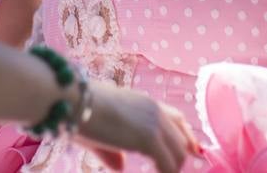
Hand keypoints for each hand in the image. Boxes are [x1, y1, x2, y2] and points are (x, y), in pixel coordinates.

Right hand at [74, 81, 199, 172]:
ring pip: (178, 153)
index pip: (177, 118)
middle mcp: (154, 110)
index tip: (193, 151)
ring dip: (172, 170)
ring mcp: (153, 123)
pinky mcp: (148, 138)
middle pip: (181, 138)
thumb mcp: (98, 132)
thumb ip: (112, 151)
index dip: (186, 136)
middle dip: (179, 158)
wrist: (72, 100)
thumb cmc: (77, 112)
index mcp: (144, 103)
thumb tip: (120, 167)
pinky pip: (168, 165)